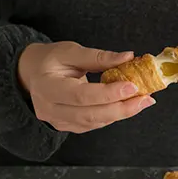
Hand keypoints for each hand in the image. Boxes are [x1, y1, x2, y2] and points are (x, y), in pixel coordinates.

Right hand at [18, 41, 154, 132]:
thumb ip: (99, 56)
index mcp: (47, 87)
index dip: (108, 93)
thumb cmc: (51, 60)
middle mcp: (50, 109)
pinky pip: (94, 124)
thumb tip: (128, 57)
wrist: (32, 74)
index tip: (132, 85)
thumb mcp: (71, 51)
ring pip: (94, 122)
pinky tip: (128, 105)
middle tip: (145, 99)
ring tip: (143, 101)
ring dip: (121, 113)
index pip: (81, 95)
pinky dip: (113, 115)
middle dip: (121, 109)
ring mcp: (58, 121)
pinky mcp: (68, 126)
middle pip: (90, 115)